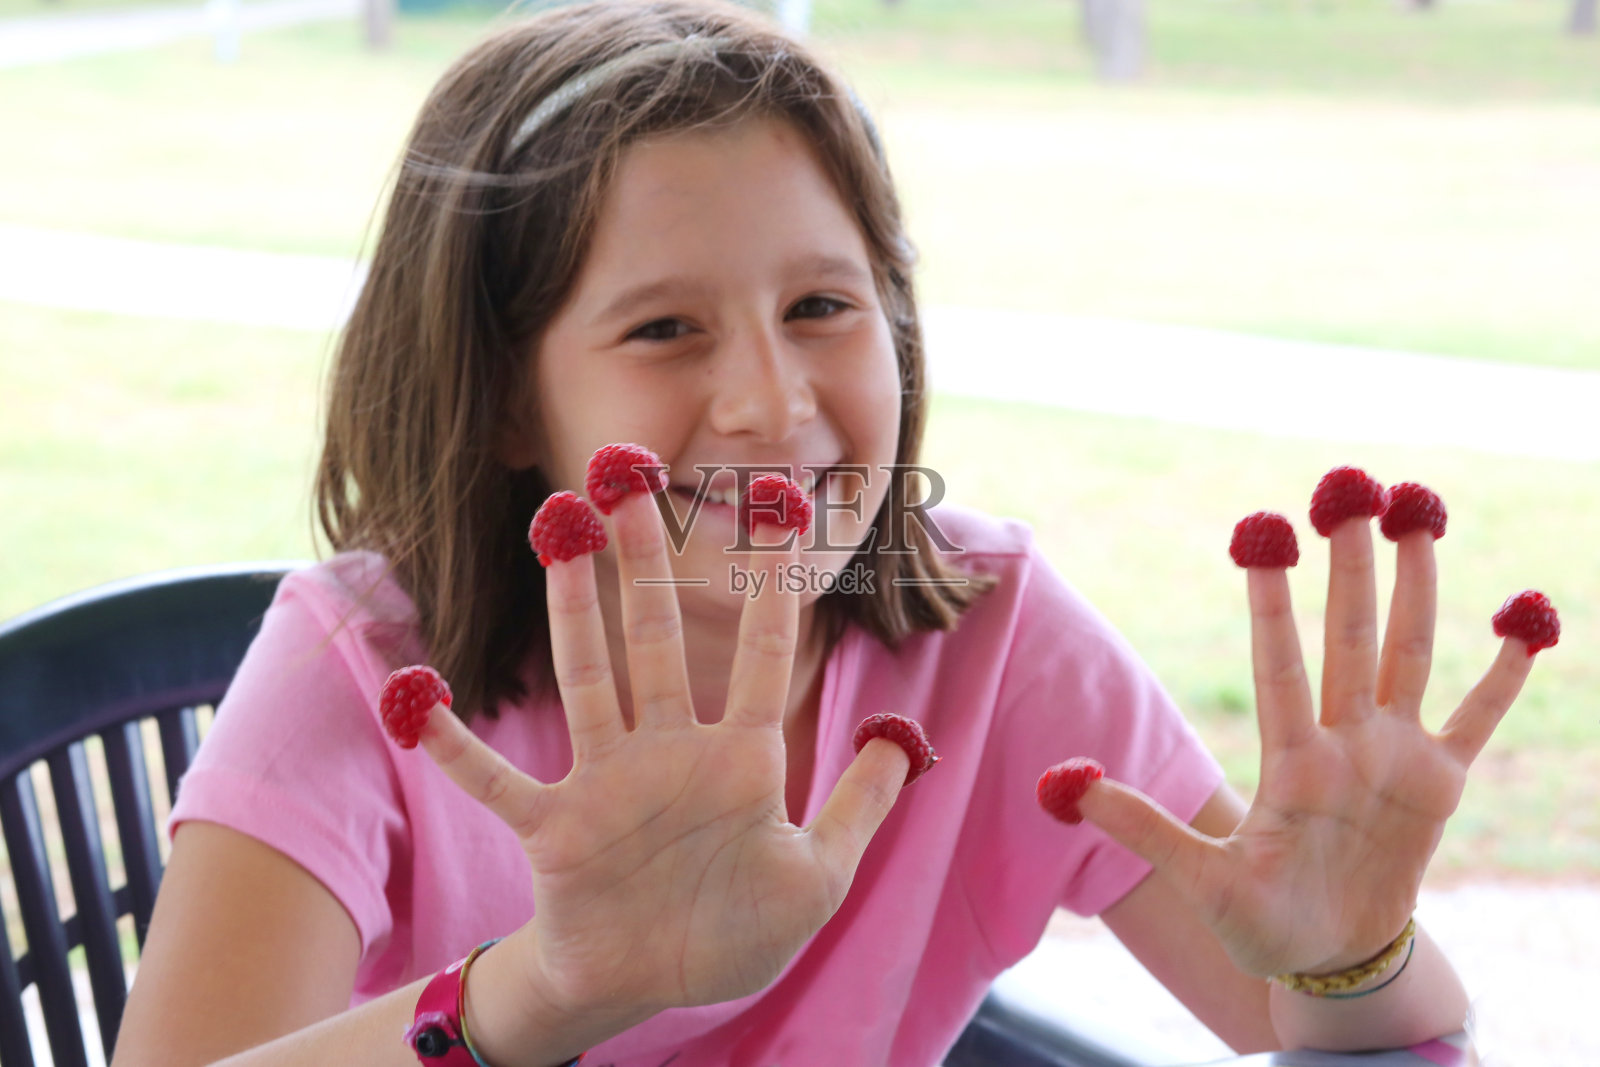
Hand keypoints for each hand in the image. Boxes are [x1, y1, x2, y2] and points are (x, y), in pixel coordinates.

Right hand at [411, 491, 908, 1021]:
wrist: (652, 991)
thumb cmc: (734, 932)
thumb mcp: (818, 876)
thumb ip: (859, 806)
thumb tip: (902, 735)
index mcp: (739, 759)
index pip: (759, 654)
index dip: (770, 585)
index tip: (778, 509)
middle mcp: (669, 752)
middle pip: (654, 637)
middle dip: (645, 561)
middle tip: (629, 480)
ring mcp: (606, 783)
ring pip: (587, 677)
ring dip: (569, 607)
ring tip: (555, 531)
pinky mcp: (554, 827)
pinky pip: (495, 779)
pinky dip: (455, 744)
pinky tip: (419, 694)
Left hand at [1078, 514, 1537, 977]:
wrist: (1325, 956)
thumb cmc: (1257, 921)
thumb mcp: (1199, 880)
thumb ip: (1143, 829)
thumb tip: (1062, 786)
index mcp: (1289, 759)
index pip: (1279, 665)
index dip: (1272, 604)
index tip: (1262, 538)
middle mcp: (1342, 741)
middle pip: (1350, 637)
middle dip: (1351, 565)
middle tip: (1349, 489)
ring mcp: (1393, 756)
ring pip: (1407, 652)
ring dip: (1415, 588)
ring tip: (1416, 518)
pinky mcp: (1439, 784)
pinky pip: (1476, 717)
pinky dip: (1503, 673)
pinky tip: (1523, 620)